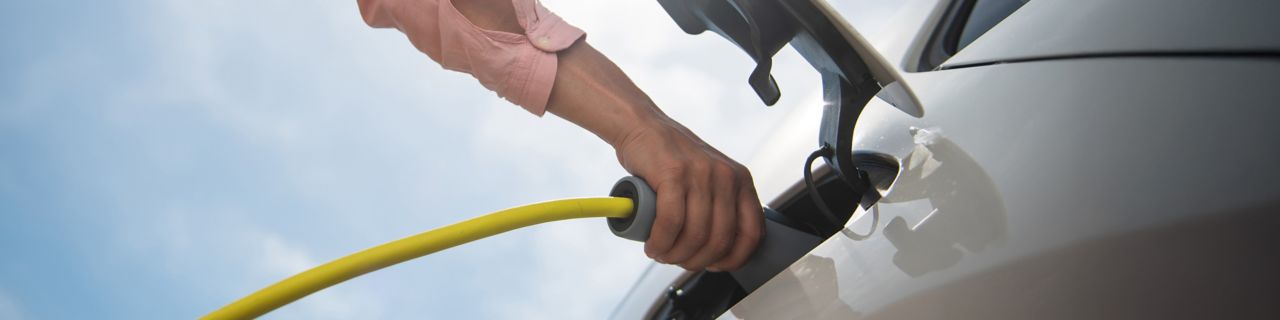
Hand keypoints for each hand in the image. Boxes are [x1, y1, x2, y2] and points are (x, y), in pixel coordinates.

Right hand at [615, 119, 763, 271]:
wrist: (643, 127)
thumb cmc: (672, 158)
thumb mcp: (710, 178)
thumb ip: (720, 206)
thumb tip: (719, 250)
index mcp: (740, 180)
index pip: (752, 232)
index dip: (734, 258)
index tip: (715, 265)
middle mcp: (725, 177)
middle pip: (719, 239)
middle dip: (696, 260)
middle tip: (678, 260)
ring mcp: (700, 174)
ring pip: (694, 234)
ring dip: (674, 254)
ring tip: (661, 253)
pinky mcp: (673, 174)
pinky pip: (671, 222)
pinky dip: (660, 241)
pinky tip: (653, 244)